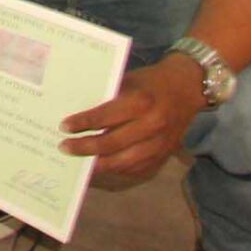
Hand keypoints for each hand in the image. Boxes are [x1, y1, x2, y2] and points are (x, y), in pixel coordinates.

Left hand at [60, 54, 203, 180]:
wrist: (187, 89)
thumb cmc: (151, 81)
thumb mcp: (128, 81)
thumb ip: (108, 97)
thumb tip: (79, 111)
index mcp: (140, 102)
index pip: (106, 117)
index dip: (83, 123)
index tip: (64, 127)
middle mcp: (151, 125)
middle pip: (112, 143)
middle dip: (85, 148)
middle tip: (64, 148)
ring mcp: (160, 144)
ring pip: (125, 162)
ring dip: (99, 164)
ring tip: (80, 162)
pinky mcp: (165, 155)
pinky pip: (138, 169)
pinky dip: (118, 169)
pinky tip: (101, 166)